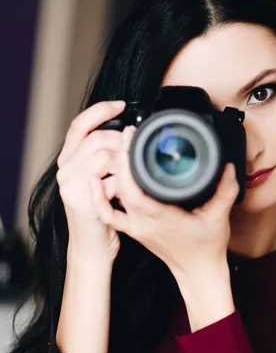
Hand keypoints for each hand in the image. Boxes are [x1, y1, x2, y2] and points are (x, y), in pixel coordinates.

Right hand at [56, 100, 125, 261]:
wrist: (92, 248)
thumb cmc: (100, 213)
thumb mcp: (96, 180)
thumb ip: (102, 158)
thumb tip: (125, 134)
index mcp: (67, 162)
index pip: (79, 125)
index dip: (100, 110)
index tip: (121, 104)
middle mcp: (65, 172)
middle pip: (97, 138)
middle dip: (121, 140)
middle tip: (134, 151)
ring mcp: (72, 187)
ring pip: (105, 156)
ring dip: (125, 161)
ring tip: (132, 174)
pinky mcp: (83, 202)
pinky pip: (111, 180)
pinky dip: (126, 182)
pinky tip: (129, 189)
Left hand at [91, 125, 239, 280]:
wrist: (198, 272)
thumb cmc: (207, 248)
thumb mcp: (220, 215)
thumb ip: (226, 188)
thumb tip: (227, 165)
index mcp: (161, 217)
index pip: (135, 187)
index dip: (128, 161)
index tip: (132, 138)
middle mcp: (143, 222)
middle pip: (120, 187)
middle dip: (119, 158)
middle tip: (127, 136)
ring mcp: (136, 227)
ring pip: (111, 198)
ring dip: (111, 174)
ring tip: (116, 151)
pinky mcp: (133, 229)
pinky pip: (108, 214)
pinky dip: (99, 198)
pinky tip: (97, 181)